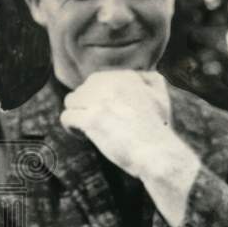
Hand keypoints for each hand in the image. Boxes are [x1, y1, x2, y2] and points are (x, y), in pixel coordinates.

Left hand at [59, 70, 199, 225]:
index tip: (108, 114)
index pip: (96, 81)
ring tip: (89, 130)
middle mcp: (111, 84)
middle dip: (86, 107)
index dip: (98, 99)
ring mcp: (99, 101)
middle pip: (82, 90)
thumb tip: (140, 73)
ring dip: (78, 115)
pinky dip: (71, 128)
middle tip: (99, 124)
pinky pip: (66, 117)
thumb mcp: (160, 97)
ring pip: (71, 101)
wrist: (157, 154)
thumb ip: (150, 80)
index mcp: (125, 76)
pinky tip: (83, 136)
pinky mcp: (91, 120)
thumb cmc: (157, 130)